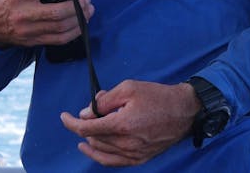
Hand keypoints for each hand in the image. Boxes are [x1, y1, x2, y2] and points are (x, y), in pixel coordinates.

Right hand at [0, 0, 92, 48]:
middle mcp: (23, 13)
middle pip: (58, 11)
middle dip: (78, 4)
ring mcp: (28, 30)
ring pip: (61, 27)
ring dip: (80, 18)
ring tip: (88, 9)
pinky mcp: (33, 42)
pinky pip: (59, 40)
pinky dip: (74, 32)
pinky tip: (81, 24)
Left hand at [60, 80, 196, 165]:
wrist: (185, 111)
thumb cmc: (157, 96)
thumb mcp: (128, 88)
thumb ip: (103, 100)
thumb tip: (86, 113)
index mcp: (122, 125)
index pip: (86, 129)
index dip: (71, 123)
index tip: (64, 116)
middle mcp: (127, 143)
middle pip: (93, 139)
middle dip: (86, 125)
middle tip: (92, 111)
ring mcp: (135, 154)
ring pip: (101, 152)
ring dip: (91, 140)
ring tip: (90, 128)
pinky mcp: (142, 158)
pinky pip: (114, 162)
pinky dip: (101, 156)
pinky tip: (94, 148)